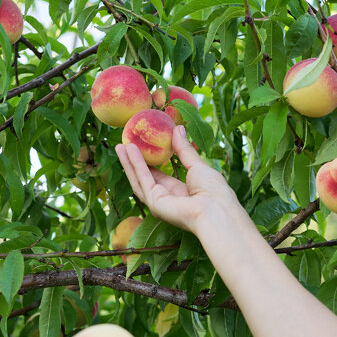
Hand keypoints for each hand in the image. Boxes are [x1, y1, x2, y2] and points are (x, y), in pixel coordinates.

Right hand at [115, 126, 243, 237]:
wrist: (216, 209)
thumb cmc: (214, 190)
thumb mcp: (198, 165)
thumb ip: (184, 149)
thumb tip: (178, 128)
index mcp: (182, 192)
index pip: (161, 177)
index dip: (150, 163)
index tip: (143, 148)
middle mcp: (168, 199)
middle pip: (146, 178)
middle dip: (134, 162)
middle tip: (125, 144)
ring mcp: (159, 202)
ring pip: (139, 180)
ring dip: (129, 163)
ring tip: (120, 145)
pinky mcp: (154, 203)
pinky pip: (142, 180)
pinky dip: (135, 165)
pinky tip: (129, 151)